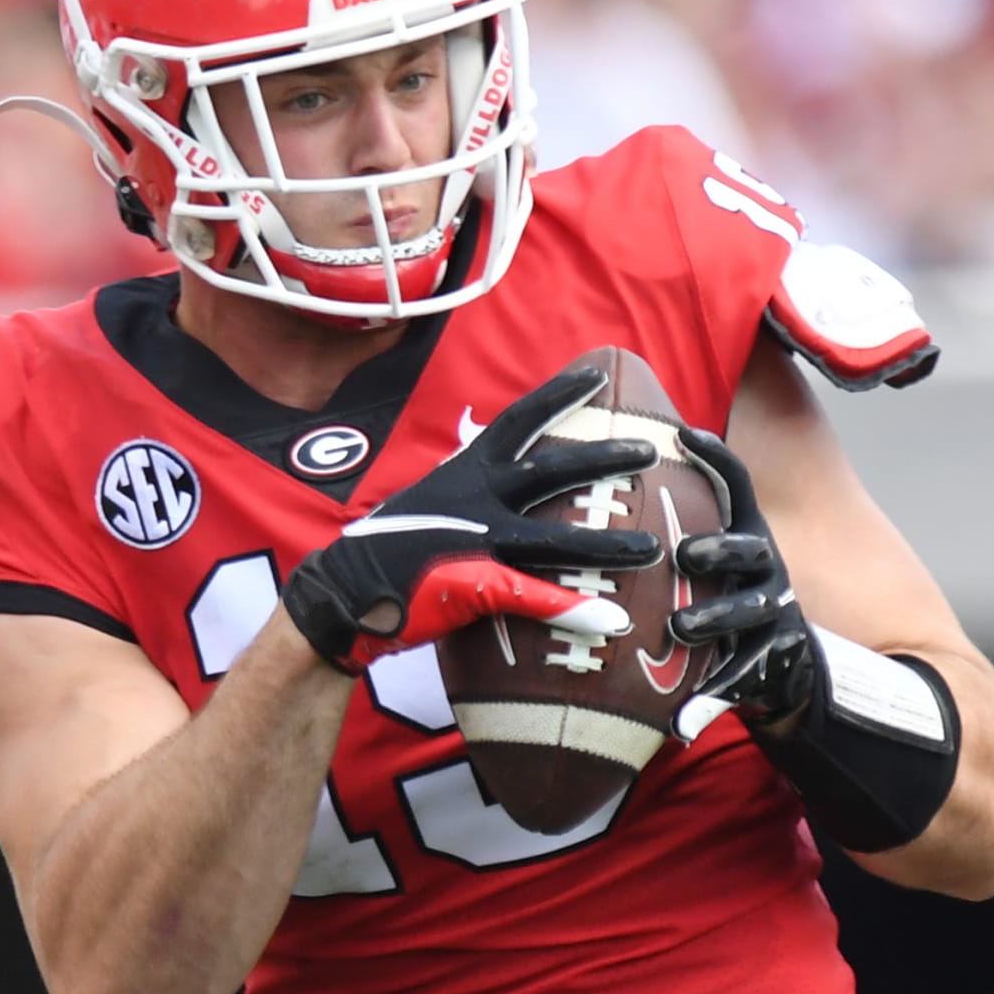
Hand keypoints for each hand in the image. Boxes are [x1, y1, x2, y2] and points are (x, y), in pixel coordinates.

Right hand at [283, 367, 661, 673]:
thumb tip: (510, 489)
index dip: (557, 396)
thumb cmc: (393, 553)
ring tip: (652, 549)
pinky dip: (570, 610)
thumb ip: (476, 496)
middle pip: (549, 470)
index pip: (517, 422)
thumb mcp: (435, 508)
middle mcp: (473, 499)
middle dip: (601, 457)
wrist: (342, 594)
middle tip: (650, 450)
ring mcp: (474, 544)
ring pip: (553, 538)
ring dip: (604, 544)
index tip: (596, 374)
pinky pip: (530, 599)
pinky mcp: (473, 589)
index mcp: (465, 474)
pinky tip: (610, 619)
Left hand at [669, 427, 816, 740]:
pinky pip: (734, 685)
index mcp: (749, 538)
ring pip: (743, 616)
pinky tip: (677, 726)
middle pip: (748, 550)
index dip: (717, 459)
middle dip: (718, 548)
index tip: (684, 435)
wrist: (786, 670)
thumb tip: (616, 468)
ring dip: (711, 620)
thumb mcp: (716, 558)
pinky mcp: (768, 667)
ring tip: (680, 627)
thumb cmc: (728, 600)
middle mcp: (766, 572)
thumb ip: (682, 519)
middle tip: (683, 552)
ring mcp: (771, 619)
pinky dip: (705, 705)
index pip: (738, 489)